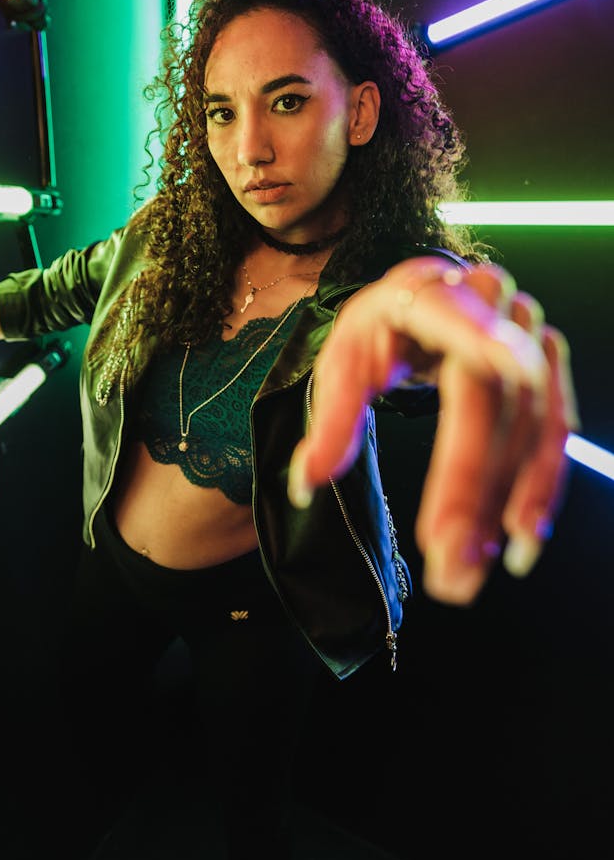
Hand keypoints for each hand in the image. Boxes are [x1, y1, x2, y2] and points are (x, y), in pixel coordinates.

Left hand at [287, 258, 578, 604]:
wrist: (424, 303)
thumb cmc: (380, 331)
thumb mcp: (344, 363)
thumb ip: (332, 421)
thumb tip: (304, 484)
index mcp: (424, 293)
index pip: (455, 316)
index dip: (487, 337)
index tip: (516, 365)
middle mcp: (488, 305)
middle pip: (493, 394)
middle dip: (474, 482)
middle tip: (448, 555)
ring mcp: (527, 333)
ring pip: (531, 420)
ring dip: (506, 501)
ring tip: (471, 566)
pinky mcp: (549, 368)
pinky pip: (555, 432)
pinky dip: (540, 487)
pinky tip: (520, 538)